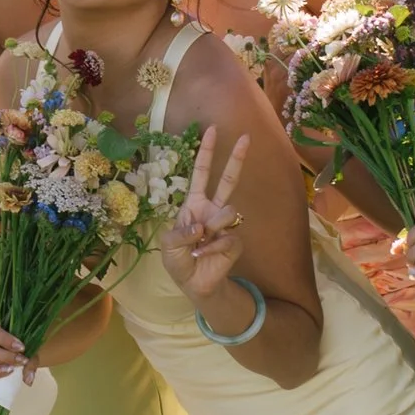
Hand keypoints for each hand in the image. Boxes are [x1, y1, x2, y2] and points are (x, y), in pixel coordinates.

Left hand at [161, 130, 252, 308]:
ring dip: (211, 228)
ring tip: (200, 243)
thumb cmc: (179, 260)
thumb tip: (201, 226)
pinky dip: (213, 248)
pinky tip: (206, 255)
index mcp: (194, 204)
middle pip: (228, 180)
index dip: (206, 153)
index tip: (212, 130)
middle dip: (236, 159)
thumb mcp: (168, 246)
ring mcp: (225, 225)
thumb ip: (180, 233)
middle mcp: (212, 210)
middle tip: (245, 137)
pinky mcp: (234, 242)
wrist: (194, 284)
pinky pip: (228, 237)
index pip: (202, 174)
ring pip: (227, 212)